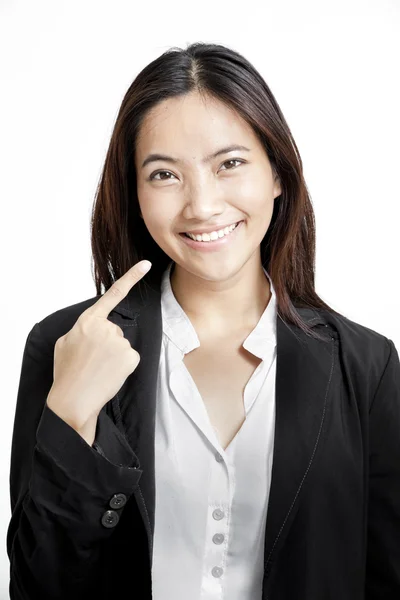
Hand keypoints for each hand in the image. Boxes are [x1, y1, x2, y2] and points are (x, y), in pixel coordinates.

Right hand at [46, 260, 151, 444]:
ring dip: (114, 356)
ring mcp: (120, 341)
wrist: (73, 399)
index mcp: (88, 321)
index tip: (146, 264)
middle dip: (107, 343)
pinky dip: (123, 366)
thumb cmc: (67, 372)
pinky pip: (130, 358)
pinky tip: (109, 374)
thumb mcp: (65, 343)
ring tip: (98, 369)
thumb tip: (94, 331)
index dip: (131, 278)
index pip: (113, 295)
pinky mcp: (131, 356)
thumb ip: (82, 330)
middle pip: (115, 330)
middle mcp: (106, 327)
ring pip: (123, 345)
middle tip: (92, 360)